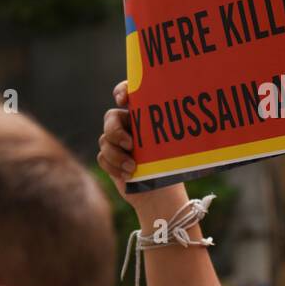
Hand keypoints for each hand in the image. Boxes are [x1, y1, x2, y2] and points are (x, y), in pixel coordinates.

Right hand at [98, 81, 186, 216]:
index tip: (123, 99)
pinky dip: (113, 166)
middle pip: (110, 117)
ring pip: (105, 139)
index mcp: (143, 115)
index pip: (128, 93)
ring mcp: (117, 142)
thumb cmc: (171, 167)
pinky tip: (128, 174)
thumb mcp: (173, 146)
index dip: (121, 91)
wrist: (162, 194)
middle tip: (131, 144)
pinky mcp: (109, 159)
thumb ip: (169, 131)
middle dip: (116, 130)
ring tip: (132, 167)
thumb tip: (182, 114)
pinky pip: (102, 157)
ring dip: (116, 154)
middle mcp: (128, 125)